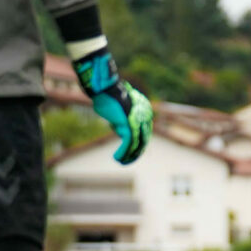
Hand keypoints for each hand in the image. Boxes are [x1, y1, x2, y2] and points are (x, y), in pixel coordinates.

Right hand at [73, 49, 152, 164]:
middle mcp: (145, 118)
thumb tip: (118, 128)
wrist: (105, 89)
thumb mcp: (118, 111)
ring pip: (137, 144)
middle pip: (143, 140)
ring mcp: (138, 122)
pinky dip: (123, 152)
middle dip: (135, 152)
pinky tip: (117, 158)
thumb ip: (121, 120)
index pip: (144, 133)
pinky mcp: (130, 125)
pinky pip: (129, 143)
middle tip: (127, 160)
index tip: (130, 153)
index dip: (137, 145)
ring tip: (121, 162)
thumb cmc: (107, 97)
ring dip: (129, 155)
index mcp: (144, 114)